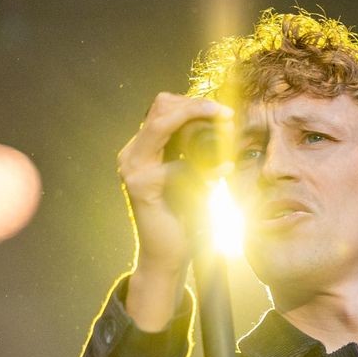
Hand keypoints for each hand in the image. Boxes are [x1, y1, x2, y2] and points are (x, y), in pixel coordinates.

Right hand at [117, 92, 232, 330]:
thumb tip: (225, 127)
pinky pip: (176, 166)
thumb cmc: (184, 216)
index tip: (224, 109)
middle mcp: (132, 154)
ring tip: (226, 130)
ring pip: (162, 125)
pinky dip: (203, 169)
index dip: (193, 102)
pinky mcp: (142, 187)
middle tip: (226, 114)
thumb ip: (198, 154)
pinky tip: (221, 176)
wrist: (168, 255)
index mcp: (143, 148)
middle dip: (196, 105)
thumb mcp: (194, 177)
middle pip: (160, 107)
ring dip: (196, 123)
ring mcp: (132, 169)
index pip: (163, 107)